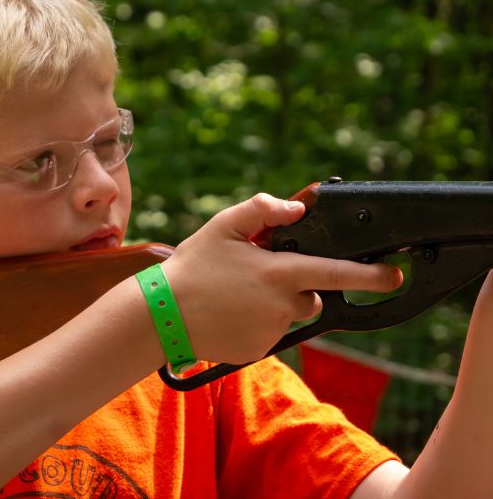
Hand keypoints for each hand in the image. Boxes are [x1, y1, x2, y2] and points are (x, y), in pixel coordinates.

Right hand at [161, 193, 402, 365]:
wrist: (162, 316)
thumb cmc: (192, 268)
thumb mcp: (223, 226)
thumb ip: (263, 209)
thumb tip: (297, 207)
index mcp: (279, 273)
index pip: (337, 273)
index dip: (372, 275)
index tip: (395, 276)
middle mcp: (282, 306)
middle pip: (311, 295)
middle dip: (296, 284)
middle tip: (258, 275)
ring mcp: (271, 332)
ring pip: (289, 314)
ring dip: (275, 304)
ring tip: (236, 295)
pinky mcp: (258, 350)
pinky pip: (270, 334)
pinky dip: (257, 323)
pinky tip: (230, 313)